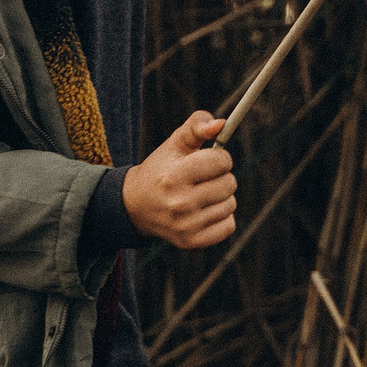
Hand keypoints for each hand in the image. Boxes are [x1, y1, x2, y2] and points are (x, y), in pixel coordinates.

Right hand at [123, 111, 236, 249]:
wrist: (135, 205)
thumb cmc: (161, 168)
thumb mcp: (174, 143)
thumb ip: (198, 126)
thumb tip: (222, 125)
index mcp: (173, 176)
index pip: (221, 161)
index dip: (218, 157)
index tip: (207, 159)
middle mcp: (179, 203)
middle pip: (229, 183)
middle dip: (220, 176)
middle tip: (202, 178)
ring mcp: (185, 226)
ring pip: (230, 204)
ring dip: (220, 197)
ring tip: (200, 195)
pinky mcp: (191, 242)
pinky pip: (229, 226)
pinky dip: (221, 217)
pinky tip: (203, 212)